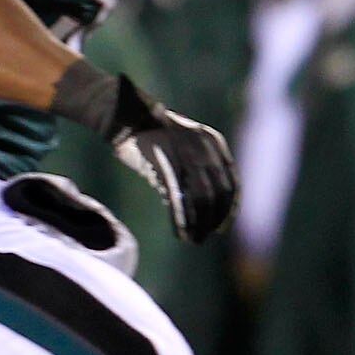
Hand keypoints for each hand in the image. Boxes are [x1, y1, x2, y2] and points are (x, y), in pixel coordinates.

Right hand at [106, 79, 236, 242]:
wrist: (123, 116)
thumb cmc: (149, 133)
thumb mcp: (180, 146)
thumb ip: (193, 171)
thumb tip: (196, 204)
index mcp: (212, 141)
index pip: (231, 182)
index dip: (229, 208)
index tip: (222, 226)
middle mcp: (204, 147)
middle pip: (218, 192)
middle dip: (215, 219)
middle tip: (206, 236)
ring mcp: (185, 155)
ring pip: (201, 198)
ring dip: (199, 223)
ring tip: (193, 238)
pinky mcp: (165, 165)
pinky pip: (178, 199)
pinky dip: (181, 219)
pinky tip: (179, 232)